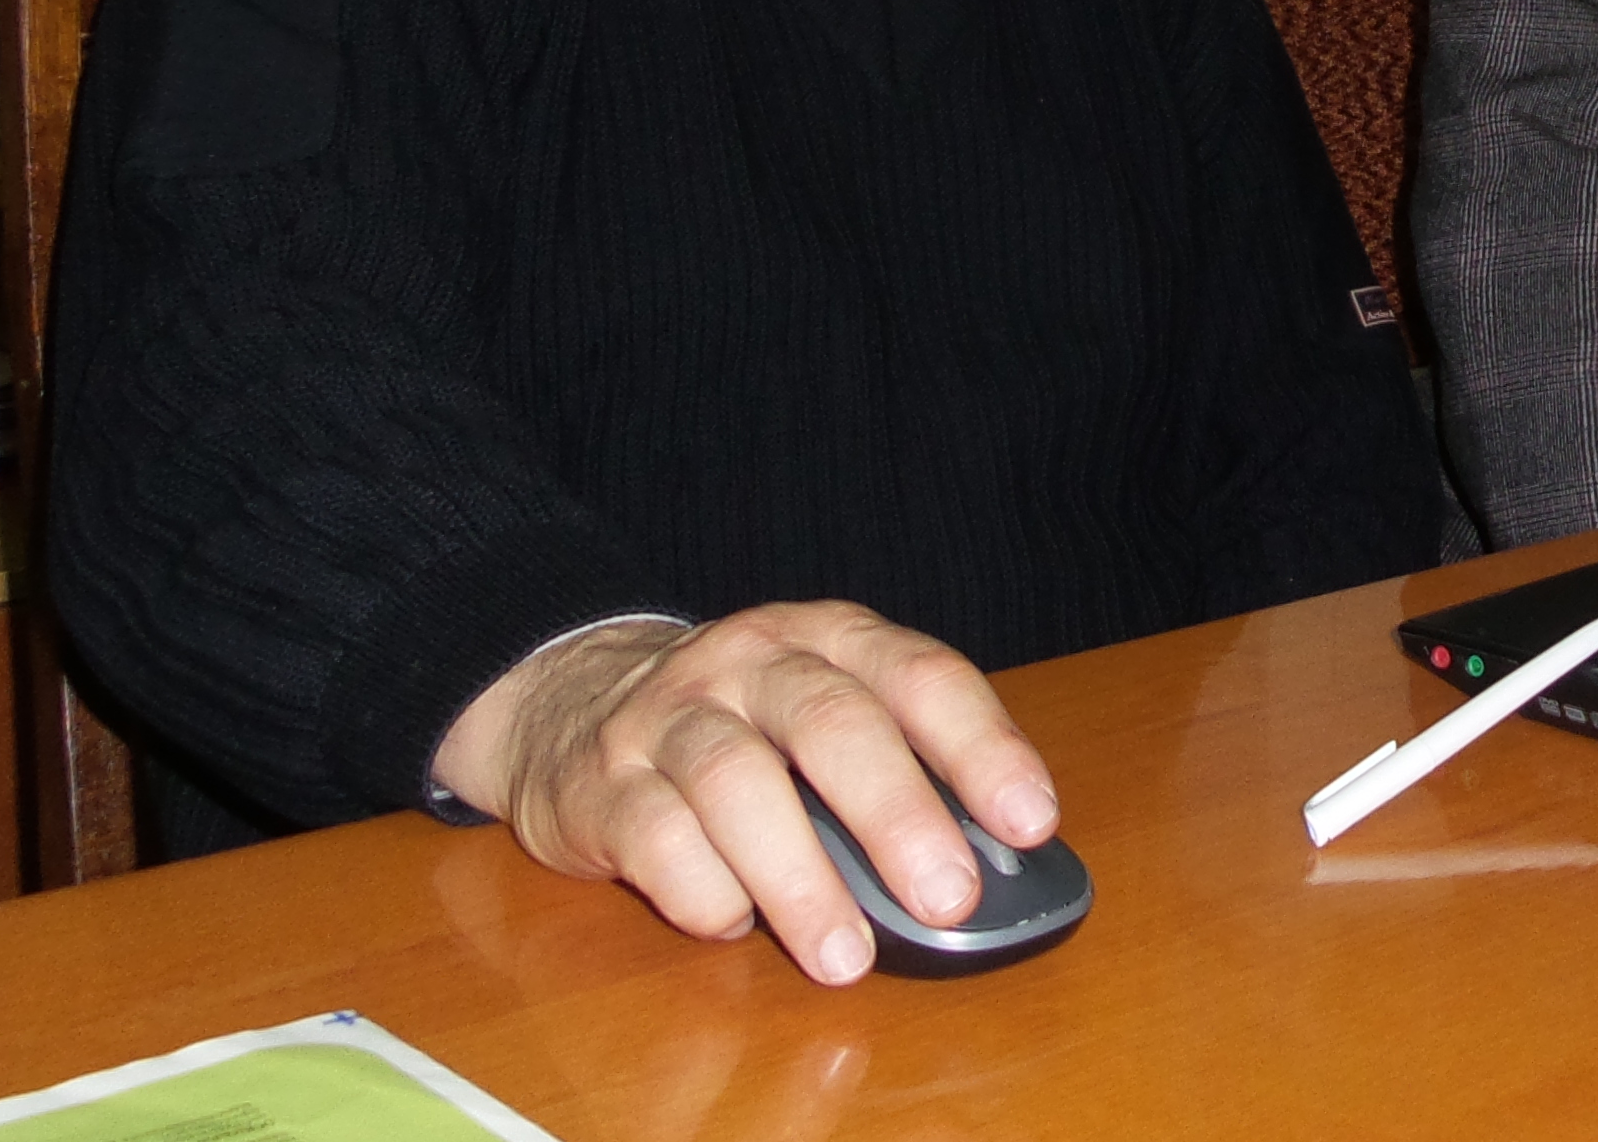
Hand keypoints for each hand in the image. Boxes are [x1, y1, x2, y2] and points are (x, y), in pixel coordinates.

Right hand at [429, 602, 1056, 985]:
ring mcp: (667, 718)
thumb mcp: (819, 713)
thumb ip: (898, 767)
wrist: (566, 704)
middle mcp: (751, 663)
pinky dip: (706, 894)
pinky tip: (737, 925)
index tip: (1030, 821)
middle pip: (832, 725)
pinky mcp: (601, 786)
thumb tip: (990, 866)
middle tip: (947, 899)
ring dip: (801, 881)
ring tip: (846, 957)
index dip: (982, 747)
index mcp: (828, 639)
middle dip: (897, 815)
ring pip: (738, 785)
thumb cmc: (739, 725)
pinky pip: (657, 840)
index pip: (920, 677)